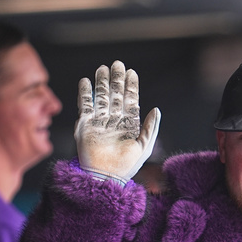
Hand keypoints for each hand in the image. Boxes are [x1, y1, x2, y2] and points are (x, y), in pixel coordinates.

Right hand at [74, 60, 160, 180]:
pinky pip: (85, 106)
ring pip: (101, 97)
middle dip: (117, 80)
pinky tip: (86, 81)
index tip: (132, 72)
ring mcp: (99, 122)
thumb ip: (151, 128)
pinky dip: (85, 93)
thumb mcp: (144, 147)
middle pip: (115, 96)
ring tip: (102, 68)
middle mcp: (114, 122)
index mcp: (129, 125)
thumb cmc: (126, 167)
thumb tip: (156, 109)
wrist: (104, 177)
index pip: (130, 101)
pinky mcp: (85, 126)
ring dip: (102, 83)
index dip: (131, 87)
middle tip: (118, 64)